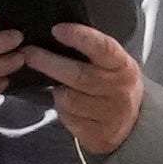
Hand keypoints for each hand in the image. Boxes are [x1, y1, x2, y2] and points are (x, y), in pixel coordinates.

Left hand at [31, 23, 143, 155]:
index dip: (80, 37)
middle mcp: (118, 90)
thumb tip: (55, 36)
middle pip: (78, 75)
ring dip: (56, 91)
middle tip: (28, 53)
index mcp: (123, 66)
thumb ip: (92, 51)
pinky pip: (68, 118)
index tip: (58, 29)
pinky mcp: (98, 134)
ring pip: (68, 99)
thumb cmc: (115, 85)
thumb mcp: (114, 64)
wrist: (134, 123)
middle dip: (49, 62)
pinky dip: (62, 110)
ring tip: (58, 86)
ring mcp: (109, 114)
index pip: (103, 48)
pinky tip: (68, 106)